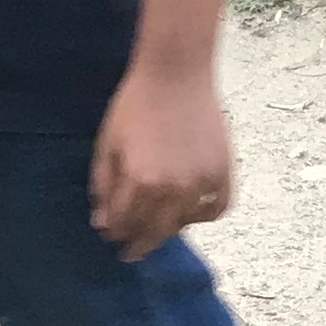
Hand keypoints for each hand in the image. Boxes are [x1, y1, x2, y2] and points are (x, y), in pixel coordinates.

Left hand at [91, 57, 233, 260]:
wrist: (177, 73)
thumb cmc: (136, 104)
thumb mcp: (108, 144)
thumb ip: (103, 186)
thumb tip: (102, 222)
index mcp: (140, 181)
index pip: (123, 223)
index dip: (114, 232)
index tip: (110, 236)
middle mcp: (173, 188)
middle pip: (153, 232)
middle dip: (138, 243)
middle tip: (131, 253)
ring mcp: (202, 182)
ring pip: (184, 224)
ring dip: (167, 230)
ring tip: (158, 228)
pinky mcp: (223, 172)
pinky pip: (216, 208)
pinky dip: (204, 215)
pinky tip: (191, 213)